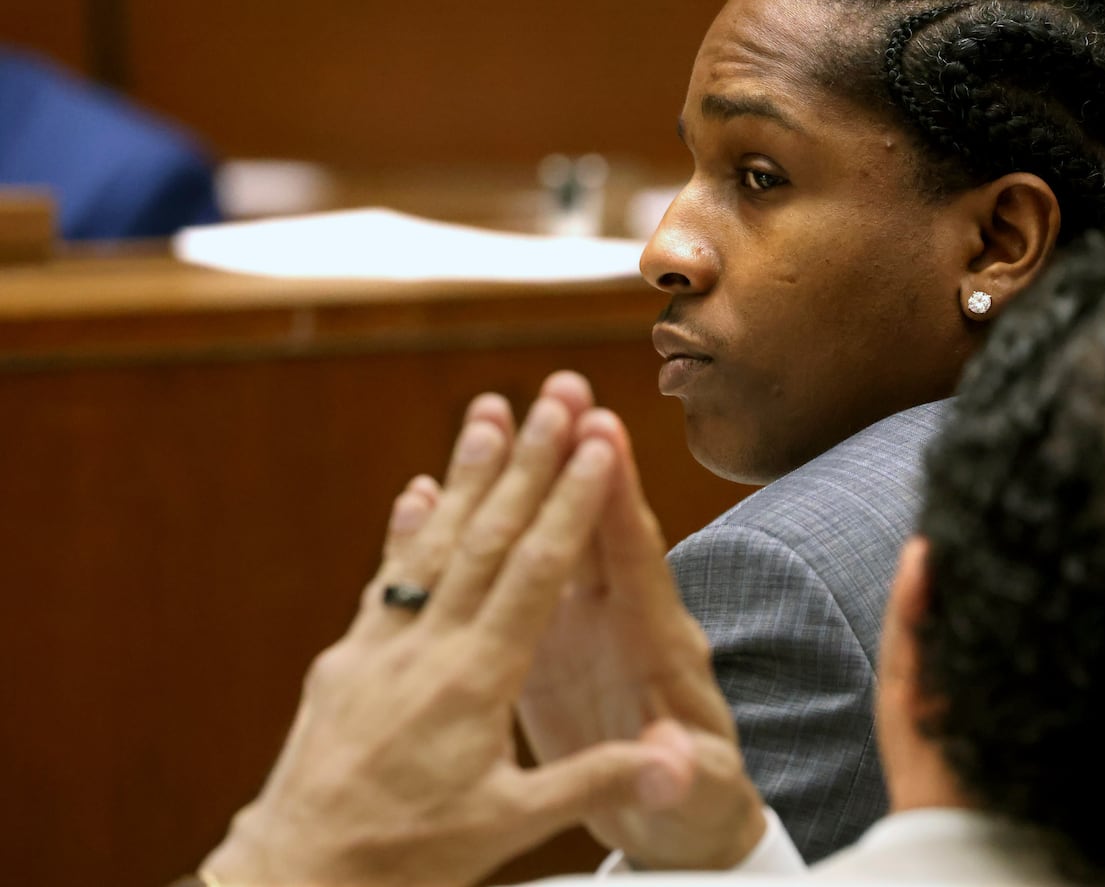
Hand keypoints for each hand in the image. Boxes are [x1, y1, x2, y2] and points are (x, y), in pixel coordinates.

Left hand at [203, 385, 695, 886]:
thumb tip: (679, 762)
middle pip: (487, 537)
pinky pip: (385, 580)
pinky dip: (407, 529)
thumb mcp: (510, 825)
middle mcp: (425, 650)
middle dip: (528, 460)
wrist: (296, 879)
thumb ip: (597, 778)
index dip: (569, 502)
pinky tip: (418, 490)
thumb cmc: (409, 860)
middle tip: (556, 395)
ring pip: (434, 543)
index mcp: (476, 683)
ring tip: (489, 410)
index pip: (534, 572)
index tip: (595, 442)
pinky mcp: (344, 660)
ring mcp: (378, 648)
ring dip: (467, 473)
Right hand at [517, 387, 766, 870]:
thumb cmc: (695, 812)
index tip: (607, 434)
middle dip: (579, 458)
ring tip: (499, 413)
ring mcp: (586, 625)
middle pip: (598, 525)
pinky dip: (487, 532)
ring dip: (531, 475)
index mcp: (658, 647)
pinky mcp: (552, 643)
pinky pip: (520, 572)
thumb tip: (678, 766)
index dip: (619, 500)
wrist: (678, 826)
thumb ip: (686, 778)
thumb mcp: (697, 801)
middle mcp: (624, 619)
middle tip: (561, 386)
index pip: (638, 560)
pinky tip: (444, 494)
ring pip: (554, 535)